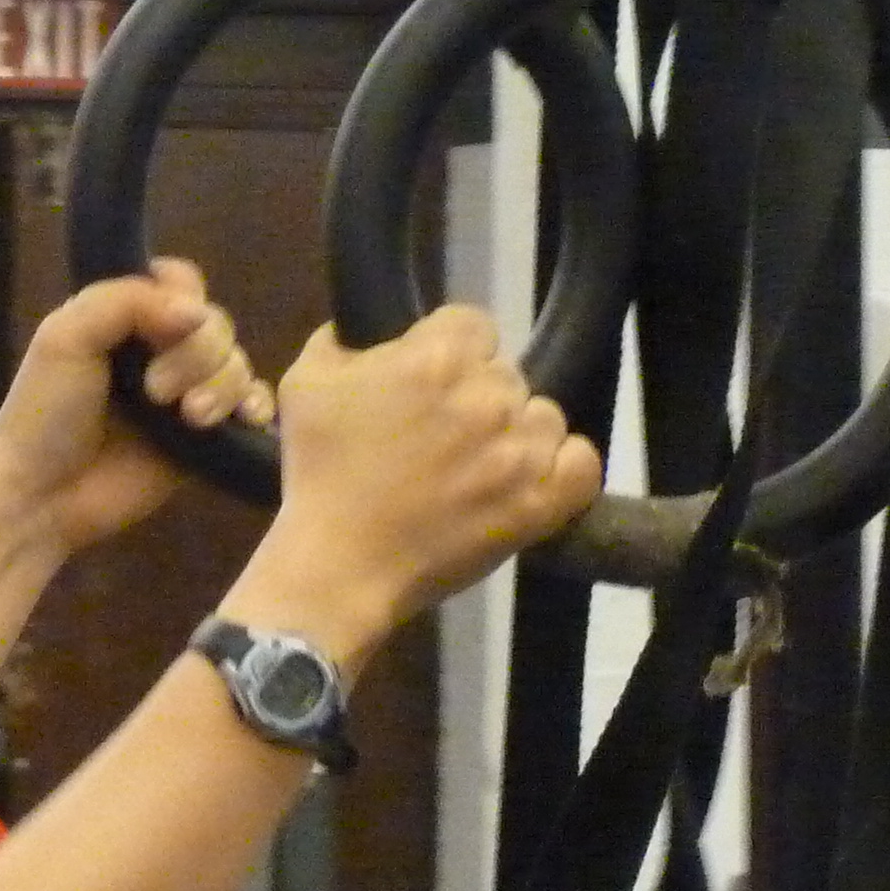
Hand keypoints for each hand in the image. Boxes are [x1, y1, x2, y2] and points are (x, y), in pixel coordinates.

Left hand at [0, 262, 269, 552]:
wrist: (43, 495)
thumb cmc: (45, 412)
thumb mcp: (67, 336)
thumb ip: (126, 302)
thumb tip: (196, 313)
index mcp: (126, 318)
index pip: (181, 283)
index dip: (185, 297)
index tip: (168, 323)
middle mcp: (160, 350)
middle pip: (216, 325)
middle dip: (198, 353)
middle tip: (156, 391)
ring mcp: (185, 396)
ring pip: (235, 365)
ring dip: (220, 385)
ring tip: (190, 418)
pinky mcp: (204, 439)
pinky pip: (250, 407)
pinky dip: (257, 406)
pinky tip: (246, 419)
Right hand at [234, 309, 601, 651]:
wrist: (338, 565)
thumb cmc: (319, 473)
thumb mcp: (306, 383)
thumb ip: (345, 339)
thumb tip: (371, 331)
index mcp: (438, 357)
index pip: (473, 325)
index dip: (449, 351)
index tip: (429, 385)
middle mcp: (489, 396)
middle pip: (507, 374)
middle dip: (477, 397)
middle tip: (441, 436)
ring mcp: (521, 452)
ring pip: (544, 417)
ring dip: (517, 435)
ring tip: (480, 468)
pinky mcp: (540, 503)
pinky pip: (583, 464)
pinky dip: (564, 468)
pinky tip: (533, 479)